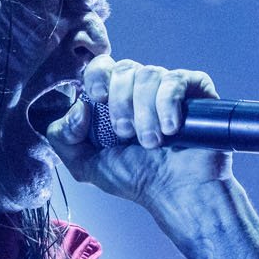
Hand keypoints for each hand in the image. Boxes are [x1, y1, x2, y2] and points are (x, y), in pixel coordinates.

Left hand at [44, 56, 231, 209]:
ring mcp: (169, 88)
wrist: (177, 192)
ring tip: (151, 142)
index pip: (101, 66)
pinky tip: (171, 129)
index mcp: (115, 99)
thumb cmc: (137, 179)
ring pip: (149, 74)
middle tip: (126, 135)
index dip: (97, 77)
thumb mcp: (86, 165)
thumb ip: (63, 137)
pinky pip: (176, 79)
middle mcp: (141, 89)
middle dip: (121, 104)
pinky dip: (168, 103)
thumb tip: (79, 105)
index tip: (98, 99)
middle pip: (124, 68)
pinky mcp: (195, 90)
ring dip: (145, 113)